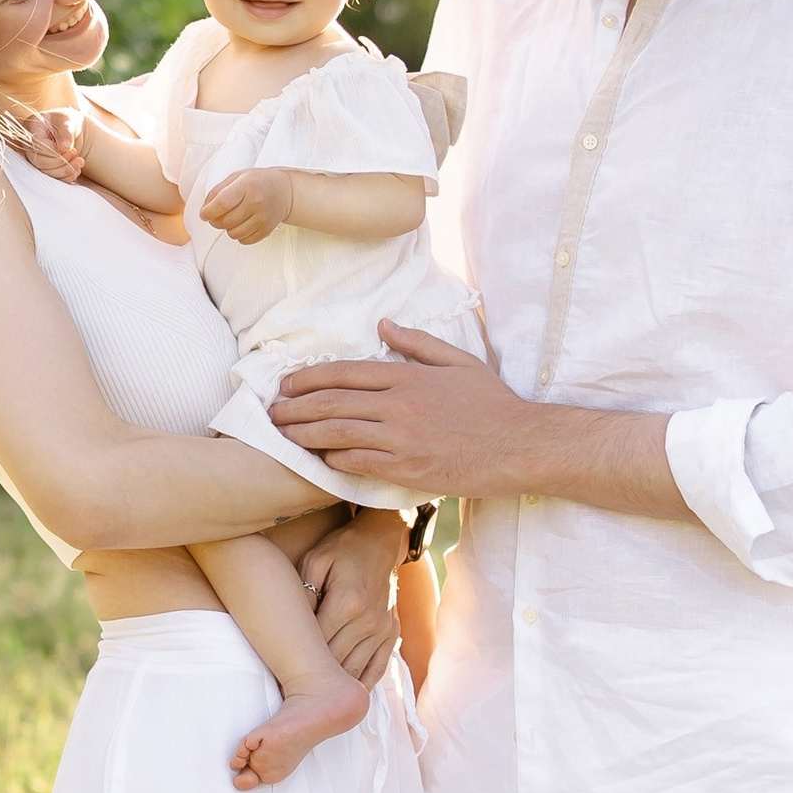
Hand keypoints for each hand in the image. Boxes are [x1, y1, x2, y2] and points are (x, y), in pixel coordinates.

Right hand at [19, 107, 84, 183]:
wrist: (71, 131)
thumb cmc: (67, 122)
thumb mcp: (68, 120)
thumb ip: (66, 131)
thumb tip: (64, 147)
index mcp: (32, 127)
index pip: (37, 145)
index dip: (54, 151)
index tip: (70, 147)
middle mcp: (29, 144)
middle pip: (39, 161)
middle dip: (61, 161)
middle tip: (75, 152)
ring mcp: (35, 158)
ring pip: (45, 172)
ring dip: (65, 170)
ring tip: (80, 161)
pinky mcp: (43, 168)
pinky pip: (52, 179)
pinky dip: (67, 177)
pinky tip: (77, 169)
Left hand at [199, 166, 292, 243]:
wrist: (284, 191)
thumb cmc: (257, 182)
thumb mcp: (236, 178)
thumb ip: (217, 191)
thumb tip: (204, 211)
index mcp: (247, 185)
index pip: (222, 203)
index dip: (208, 212)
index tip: (204, 214)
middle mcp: (256, 202)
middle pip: (225, 221)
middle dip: (215, 221)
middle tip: (217, 215)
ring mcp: (263, 218)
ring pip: (233, 234)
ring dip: (228, 228)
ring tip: (234, 217)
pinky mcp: (267, 230)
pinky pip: (244, 241)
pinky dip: (239, 235)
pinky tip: (243, 223)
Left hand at [269, 321, 526, 492]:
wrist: (520, 445)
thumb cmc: (492, 404)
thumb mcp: (458, 361)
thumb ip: (417, 342)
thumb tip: (384, 324)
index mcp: (407, 375)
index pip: (344, 372)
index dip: (308, 378)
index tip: (286, 384)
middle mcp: (398, 404)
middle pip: (332, 403)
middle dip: (295, 408)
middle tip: (272, 413)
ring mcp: (401, 437)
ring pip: (337, 433)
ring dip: (304, 435)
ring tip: (283, 436)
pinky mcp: (407, 467)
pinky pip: (358, 462)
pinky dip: (335, 459)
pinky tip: (321, 459)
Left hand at [298, 512, 403, 684]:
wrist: (380, 543)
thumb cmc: (341, 550)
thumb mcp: (315, 560)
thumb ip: (304, 590)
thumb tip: (294, 624)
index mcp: (348, 602)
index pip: (317, 643)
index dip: (296, 661)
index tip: (279, 673)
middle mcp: (368, 621)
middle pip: (334, 661)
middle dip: (312, 678)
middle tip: (292, 692)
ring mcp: (382, 630)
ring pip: (353, 671)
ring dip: (333, 686)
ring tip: (313, 698)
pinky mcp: (391, 635)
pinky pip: (376, 670)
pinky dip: (359, 685)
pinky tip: (343, 693)